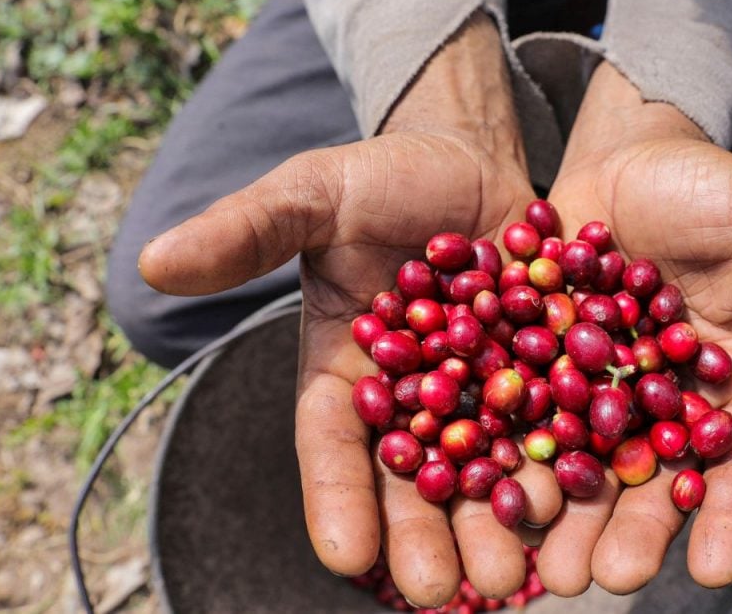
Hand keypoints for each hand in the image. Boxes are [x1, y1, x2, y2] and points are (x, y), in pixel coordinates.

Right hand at [138, 15, 550, 606]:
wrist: (472, 161)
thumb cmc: (381, 179)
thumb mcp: (314, 194)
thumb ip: (247, 231)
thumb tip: (151, 263)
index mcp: (345, 376)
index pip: (332, 446)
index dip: (337, 500)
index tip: (346, 558)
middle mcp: (412, 403)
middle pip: (415, 482)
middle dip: (425, 540)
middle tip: (442, 595)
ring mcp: (482, 396)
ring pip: (490, 474)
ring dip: (499, 528)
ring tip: (515, 577)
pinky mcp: (549, 378)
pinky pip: (559, 432)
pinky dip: (567, 474)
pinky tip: (580, 515)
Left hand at [537, 63, 731, 595]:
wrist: (628, 154)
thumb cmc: (716, 189)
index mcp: (725, 388)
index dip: (724, 515)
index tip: (712, 572)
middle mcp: (656, 402)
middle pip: (643, 478)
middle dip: (626, 531)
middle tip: (600, 580)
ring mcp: (587, 386)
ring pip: (572, 459)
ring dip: (555, 512)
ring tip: (533, 562)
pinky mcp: (528, 361)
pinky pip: (510, 410)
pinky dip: (495, 448)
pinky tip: (473, 486)